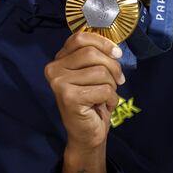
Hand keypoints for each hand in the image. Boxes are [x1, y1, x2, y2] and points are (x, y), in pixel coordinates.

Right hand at [44, 32, 124, 151]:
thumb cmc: (92, 101)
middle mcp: (54, 69)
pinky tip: (104, 105)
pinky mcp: (69, 97)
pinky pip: (104, 89)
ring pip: (100, 72)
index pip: (80, 38)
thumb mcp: (92, 73)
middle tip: (118, 80)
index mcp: (59, 59)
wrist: (86, 134)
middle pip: (92, 53)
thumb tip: (114, 49)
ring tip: (106, 96)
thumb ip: (96, 56)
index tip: (117, 53)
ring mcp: (59, 83)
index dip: (102, 42)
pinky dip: (112, 99)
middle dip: (113, 66)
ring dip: (112, 86)